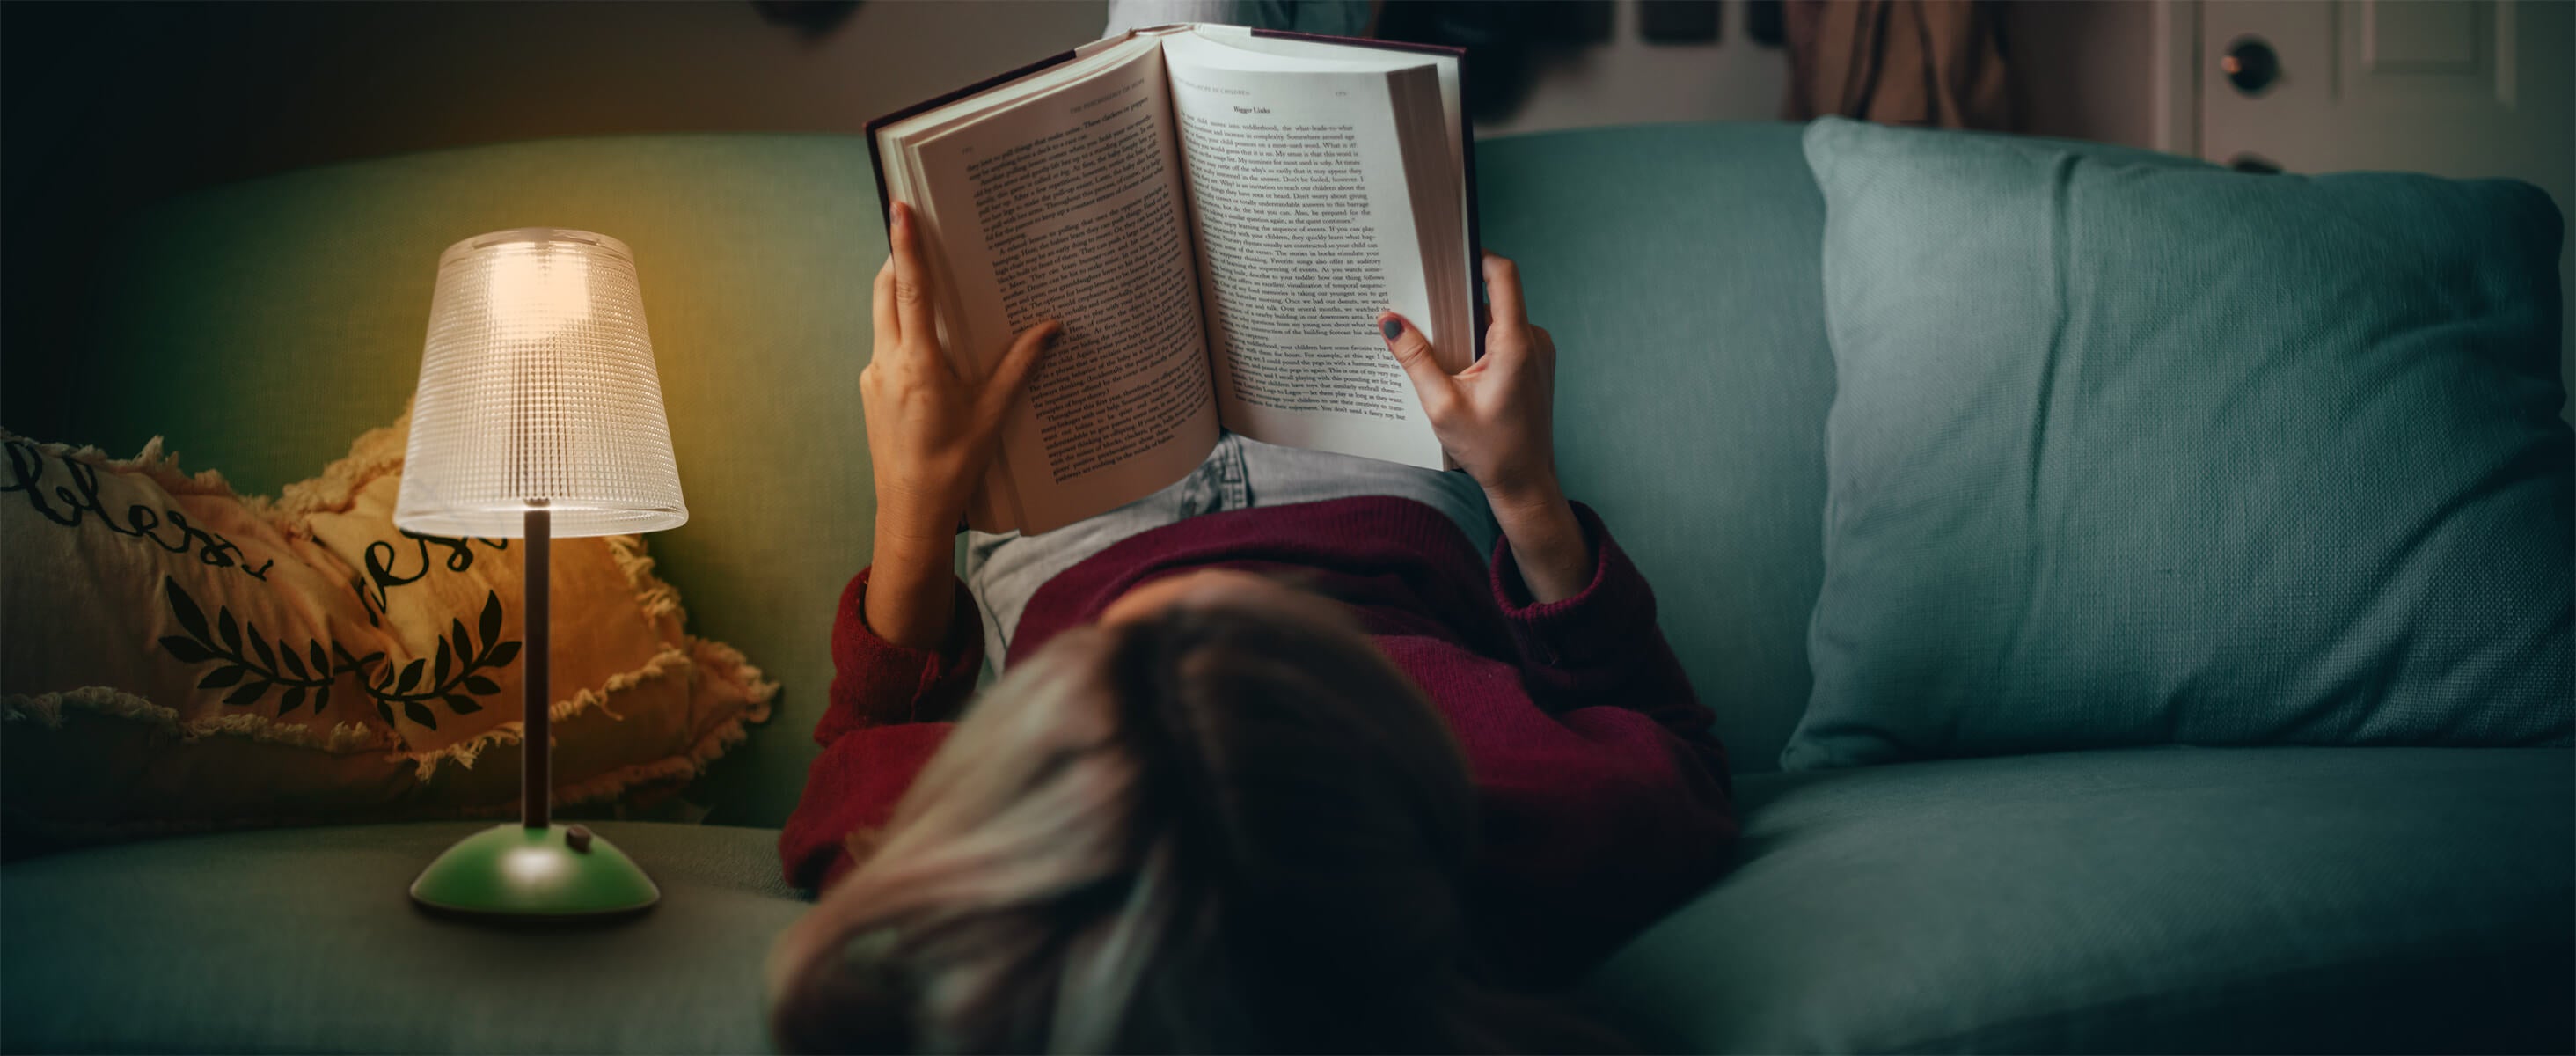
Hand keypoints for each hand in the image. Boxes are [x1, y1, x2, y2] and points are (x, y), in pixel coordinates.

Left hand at [862, 200, 1058, 546]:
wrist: (910, 512)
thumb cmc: (953, 466)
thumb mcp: (993, 415)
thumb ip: (1018, 366)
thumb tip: (1050, 329)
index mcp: (918, 365)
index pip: (910, 290)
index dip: (907, 245)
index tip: (900, 209)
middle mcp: (887, 363)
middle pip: (885, 292)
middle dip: (899, 258)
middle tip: (916, 232)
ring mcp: (873, 376)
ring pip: (881, 317)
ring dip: (900, 294)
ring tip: (930, 283)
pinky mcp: (870, 390)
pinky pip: (884, 345)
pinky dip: (902, 330)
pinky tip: (929, 343)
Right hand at [1380, 253, 1591, 602]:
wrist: (1525, 484)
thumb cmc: (1489, 450)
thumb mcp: (1441, 405)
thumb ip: (1414, 358)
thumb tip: (1388, 319)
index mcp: (1516, 344)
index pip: (1503, 275)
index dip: (1475, 255)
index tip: (1445, 253)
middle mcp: (1534, 341)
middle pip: (1494, 295)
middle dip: (1457, 297)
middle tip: (1421, 300)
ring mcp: (1538, 352)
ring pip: (1497, 318)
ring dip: (1466, 324)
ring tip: (1433, 340)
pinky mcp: (1534, 364)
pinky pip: (1504, 337)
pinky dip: (1478, 342)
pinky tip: (1454, 364)